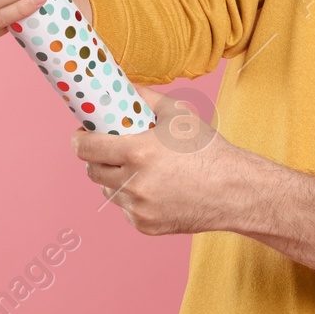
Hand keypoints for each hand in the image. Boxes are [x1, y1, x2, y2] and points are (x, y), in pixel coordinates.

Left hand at [74, 85, 259, 235]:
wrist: (234, 191)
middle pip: (92, 171)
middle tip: (111, 149)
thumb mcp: (179, 114)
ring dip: (114, 179)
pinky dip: (133, 199)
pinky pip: (126, 210)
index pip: (86, 148)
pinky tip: (156, 189)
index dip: (80, 139)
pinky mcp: (144, 226)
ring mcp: (137, 209)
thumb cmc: (208, 150)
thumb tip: (121, 87)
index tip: (83, 134)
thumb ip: (145, 99)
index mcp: (137, 153)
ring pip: (108, 192)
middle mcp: (133, 184)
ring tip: (139, 169)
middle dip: (97, 158)